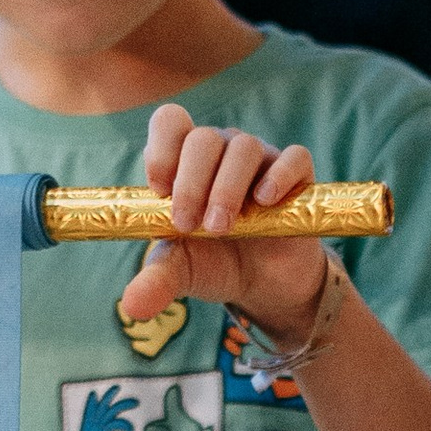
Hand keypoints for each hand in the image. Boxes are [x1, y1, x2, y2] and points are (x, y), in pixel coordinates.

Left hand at [118, 104, 325, 343]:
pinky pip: (294, 157)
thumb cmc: (216, 263)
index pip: (171, 122)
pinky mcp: (298, 176)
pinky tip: (265, 202)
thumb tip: (132, 308)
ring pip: (244, 147)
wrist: (265, 285)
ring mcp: (261, 159)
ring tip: (221, 228)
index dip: (162, 149)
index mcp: (186, 161)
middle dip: (191, 183)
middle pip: (203, 138)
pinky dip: (278, 176)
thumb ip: (155, 280)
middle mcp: (222, 151)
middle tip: (190, 225)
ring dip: (227, 188)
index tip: (159, 191)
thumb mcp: (181, 272)